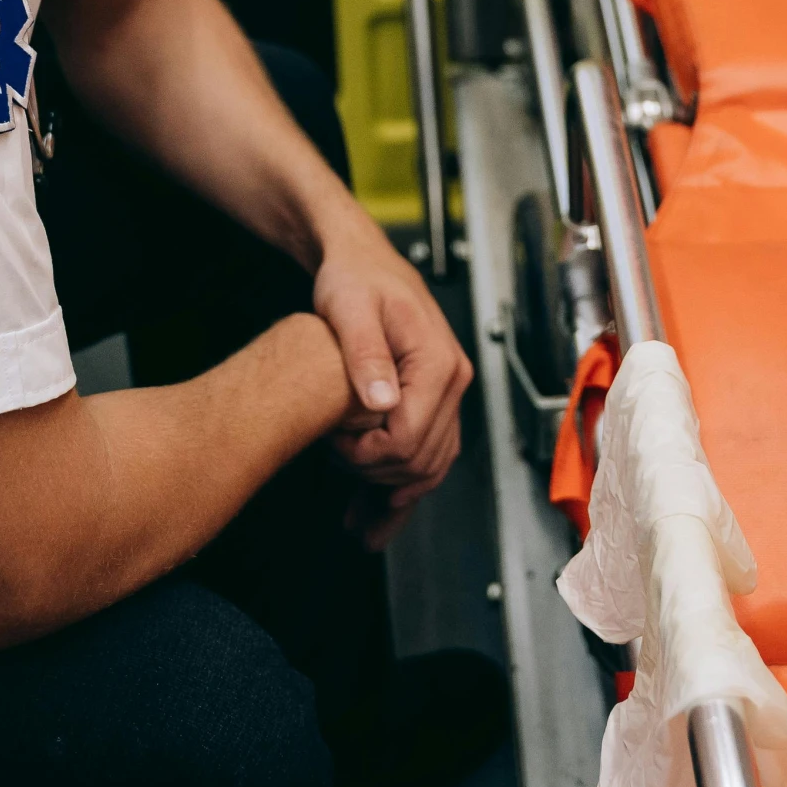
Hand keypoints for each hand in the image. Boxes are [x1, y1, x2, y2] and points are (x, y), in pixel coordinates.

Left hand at [313, 215, 472, 547]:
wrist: (360, 260)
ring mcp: (446, 391)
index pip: (411, 436)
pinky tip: (376, 512)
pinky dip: (402, 485)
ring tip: (361, 526)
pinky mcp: (432, 399)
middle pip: (424, 459)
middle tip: (336, 470)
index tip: (335, 448)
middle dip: (379, 479)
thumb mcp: (349, 309)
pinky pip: (426, 452)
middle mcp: (451, 379)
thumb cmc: (354, 277)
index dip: (371, 456)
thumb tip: (382, 402)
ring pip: (429, 465)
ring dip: (395, 498)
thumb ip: (366, 355)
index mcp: (437, 361)